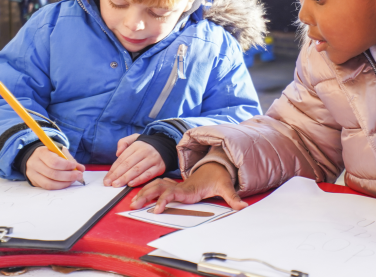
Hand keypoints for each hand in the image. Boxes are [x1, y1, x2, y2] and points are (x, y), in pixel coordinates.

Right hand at [26, 146, 85, 189]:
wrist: (35, 158)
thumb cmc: (50, 154)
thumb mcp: (60, 152)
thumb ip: (70, 160)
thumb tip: (81, 169)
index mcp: (41, 152)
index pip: (54, 161)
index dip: (66, 165)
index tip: (74, 166)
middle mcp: (34, 163)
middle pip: (52, 173)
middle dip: (68, 176)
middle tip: (79, 175)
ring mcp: (32, 174)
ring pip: (49, 183)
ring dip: (64, 183)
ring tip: (74, 180)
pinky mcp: (34, 182)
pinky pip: (47, 187)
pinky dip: (59, 186)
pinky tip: (66, 183)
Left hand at [104, 134, 164, 187]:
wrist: (166, 145)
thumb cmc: (146, 145)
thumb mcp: (135, 138)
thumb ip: (124, 142)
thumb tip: (117, 153)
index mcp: (137, 145)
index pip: (122, 158)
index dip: (113, 169)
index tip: (106, 178)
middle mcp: (145, 151)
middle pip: (128, 164)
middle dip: (117, 175)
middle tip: (109, 183)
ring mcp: (152, 159)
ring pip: (137, 170)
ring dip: (126, 178)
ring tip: (117, 185)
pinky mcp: (159, 167)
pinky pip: (148, 174)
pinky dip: (139, 180)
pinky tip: (131, 184)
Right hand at [130, 162, 247, 211]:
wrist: (215, 168)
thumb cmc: (218, 178)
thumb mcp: (225, 188)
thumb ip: (233, 198)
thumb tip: (242, 206)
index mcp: (189, 188)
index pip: (172, 193)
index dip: (164, 200)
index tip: (157, 208)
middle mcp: (179, 186)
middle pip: (158, 188)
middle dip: (146, 195)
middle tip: (134, 205)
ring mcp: (175, 185)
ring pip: (155, 186)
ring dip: (143, 193)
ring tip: (132, 203)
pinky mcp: (173, 187)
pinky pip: (157, 187)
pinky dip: (146, 191)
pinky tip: (138, 197)